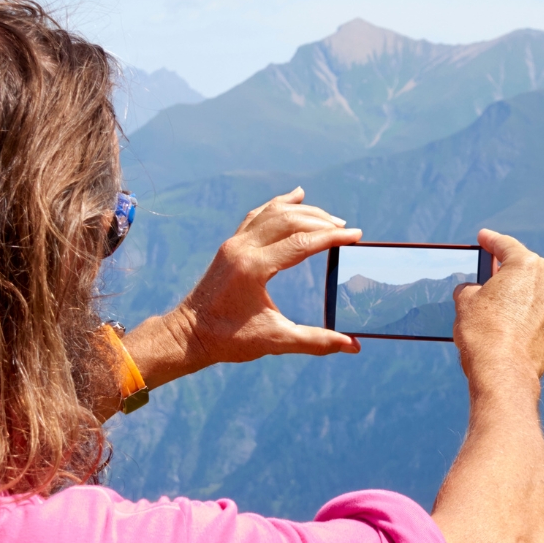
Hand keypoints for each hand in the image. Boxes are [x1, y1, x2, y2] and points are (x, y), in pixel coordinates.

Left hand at [123, 188, 361, 391]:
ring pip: (273, 213)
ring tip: (329, 217)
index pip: (301, 243)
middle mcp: (242, 248)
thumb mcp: (276, 342)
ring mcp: (234, 244)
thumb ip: (316, 341)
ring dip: (303, 211)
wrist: (188, 335)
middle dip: (321, 221)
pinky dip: (278, 205)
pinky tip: (295, 196)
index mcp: (253, 268)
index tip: (355, 235)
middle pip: (289, 220)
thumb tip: (353, 346)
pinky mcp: (230, 245)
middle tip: (346, 227)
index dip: (332, 237)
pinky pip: (257, 215)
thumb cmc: (228, 340)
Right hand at [452, 229, 543, 384]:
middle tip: (491, 268)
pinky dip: (525, 313)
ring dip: (519, 293)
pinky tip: (510, 322)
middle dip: (509, 267)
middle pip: (527, 267)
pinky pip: (539, 314)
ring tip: (499, 300)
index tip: (483, 237)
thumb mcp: (465, 301)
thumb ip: (470, 288)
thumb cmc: (483, 333)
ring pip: (536, 292)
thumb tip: (473, 290)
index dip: (491, 240)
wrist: (503, 373)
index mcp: (526, 266)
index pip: (506, 246)